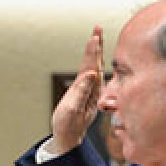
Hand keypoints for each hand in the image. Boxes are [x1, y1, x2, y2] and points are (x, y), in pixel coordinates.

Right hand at [46, 25, 104, 155]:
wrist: (69, 137)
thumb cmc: (68, 126)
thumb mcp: (73, 110)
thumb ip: (82, 92)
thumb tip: (91, 74)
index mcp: (90, 90)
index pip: (92, 66)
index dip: (93, 51)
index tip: (95, 37)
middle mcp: (92, 87)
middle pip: (95, 62)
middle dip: (97, 45)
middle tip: (97, 28)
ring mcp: (90, 88)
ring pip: (94, 65)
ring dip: (95, 50)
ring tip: (96, 35)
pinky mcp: (86, 91)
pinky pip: (91, 71)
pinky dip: (92, 60)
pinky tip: (94, 54)